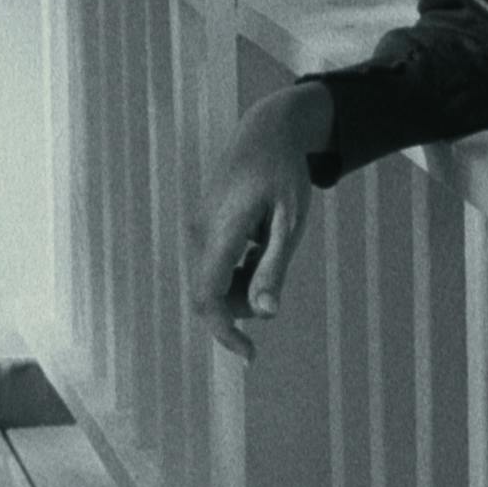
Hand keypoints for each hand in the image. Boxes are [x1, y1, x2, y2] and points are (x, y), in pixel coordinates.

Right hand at [189, 83, 330, 359]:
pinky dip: (235, 271)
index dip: (225, 332)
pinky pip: (212, 264)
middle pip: (211, 294)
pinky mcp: (201, 225)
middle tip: (276, 282)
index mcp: (222, 230)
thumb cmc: (284, 174)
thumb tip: (265, 314)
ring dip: (239, 288)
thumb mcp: (289, 221)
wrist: (266, 130)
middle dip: (241, 307)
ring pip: (211, 281)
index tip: (250, 356)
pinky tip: (258, 244)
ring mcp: (197, 227)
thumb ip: (274, 267)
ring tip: (270, 253)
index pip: (208, 296)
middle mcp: (200, 231)